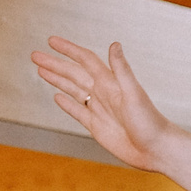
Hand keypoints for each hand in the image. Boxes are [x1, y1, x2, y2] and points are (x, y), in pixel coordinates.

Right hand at [32, 38, 183, 171]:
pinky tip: (57, 96)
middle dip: (54, 64)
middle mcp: (104, 93)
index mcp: (111, 83)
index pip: (85, 60)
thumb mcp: (134, 94)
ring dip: (56, 79)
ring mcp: (100, 109)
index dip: (68, 50)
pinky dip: (67, 103)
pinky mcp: (97, 126)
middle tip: (34, 54)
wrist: (156, 150)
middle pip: (74, 74)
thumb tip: (114, 44)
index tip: (50, 40)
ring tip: (40, 69)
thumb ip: (122, 70)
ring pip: (73, 89)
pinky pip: (78, 111)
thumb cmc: (150, 122)